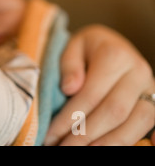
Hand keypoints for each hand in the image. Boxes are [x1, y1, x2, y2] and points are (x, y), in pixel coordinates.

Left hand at [45, 25, 154, 145]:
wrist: (111, 42)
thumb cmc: (87, 48)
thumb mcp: (72, 46)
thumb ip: (69, 65)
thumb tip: (69, 89)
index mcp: (115, 55)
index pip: (90, 94)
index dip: (70, 118)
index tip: (51, 134)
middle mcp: (138, 72)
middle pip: (114, 112)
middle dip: (86, 135)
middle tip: (63, 148)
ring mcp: (150, 87)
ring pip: (136, 122)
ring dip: (109, 143)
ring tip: (83, 152)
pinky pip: (154, 122)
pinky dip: (142, 138)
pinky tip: (130, 149)